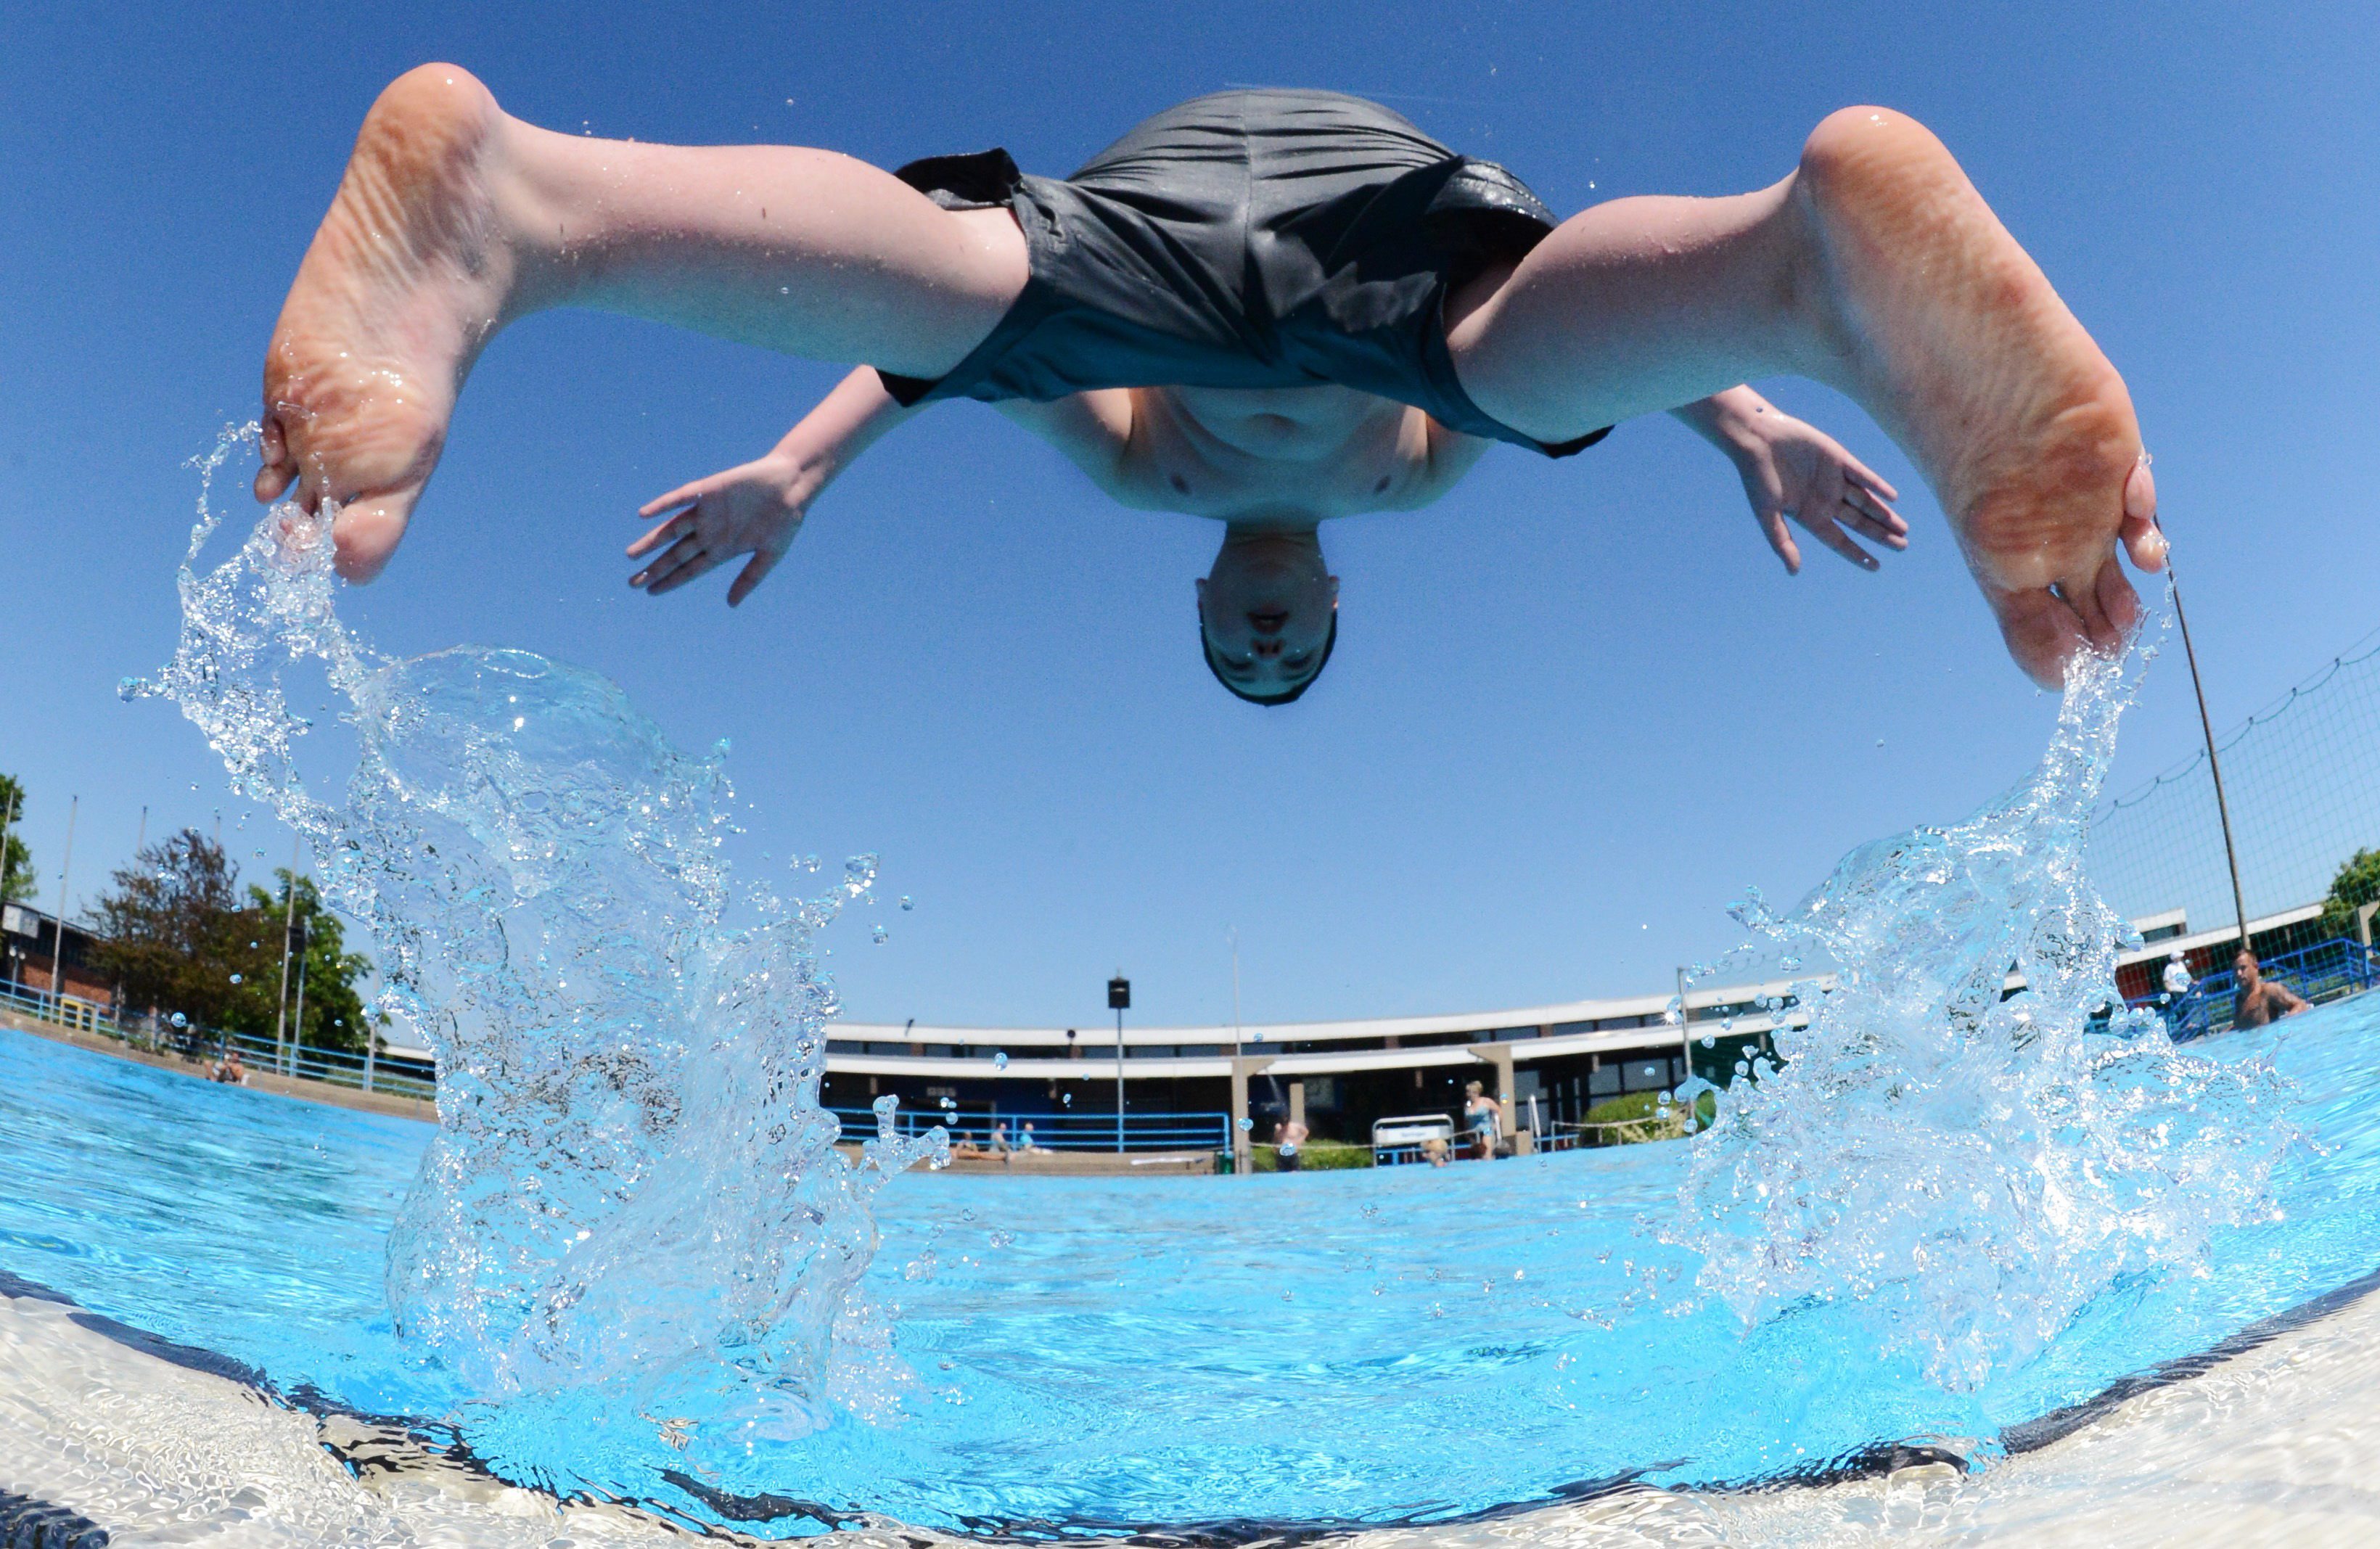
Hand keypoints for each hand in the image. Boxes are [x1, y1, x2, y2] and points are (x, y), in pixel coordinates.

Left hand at [629, 453, 815, 604]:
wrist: (793, 485)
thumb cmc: (786, 520)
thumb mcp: (770, 555)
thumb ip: (749, 578)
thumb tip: (730, 604)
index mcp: (723, 549)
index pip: (690, 569)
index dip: (670, 581)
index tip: (650, 592)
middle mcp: (710, 532)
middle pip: (675, 554)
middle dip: (655, 568)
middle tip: (632, 583)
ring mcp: (707, 512)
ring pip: (672, 530)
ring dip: (651, 541)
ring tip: (630, 555)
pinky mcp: (709, 490)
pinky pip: (681, 498)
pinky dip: (663, 505)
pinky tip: (644, 514)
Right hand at [1723, 408, 1907, 573]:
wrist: (1757, 438)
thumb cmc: (1757, 478)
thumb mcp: (1767, 514)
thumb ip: (1782, 542)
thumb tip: (1794, 572)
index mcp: (1810, 516)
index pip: (1840, 540)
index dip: (1858, 554)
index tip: (1877, 566)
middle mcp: (1825, 500)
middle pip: (1859, 522)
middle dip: (1881, 534)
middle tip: (1903, 546)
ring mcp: (1833, 480)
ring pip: (1865, 501)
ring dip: (1884, 514)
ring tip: (1904, 528)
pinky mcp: (1838, 458)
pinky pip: (1863, 474)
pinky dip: (1877, 485)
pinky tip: (1892, 497)